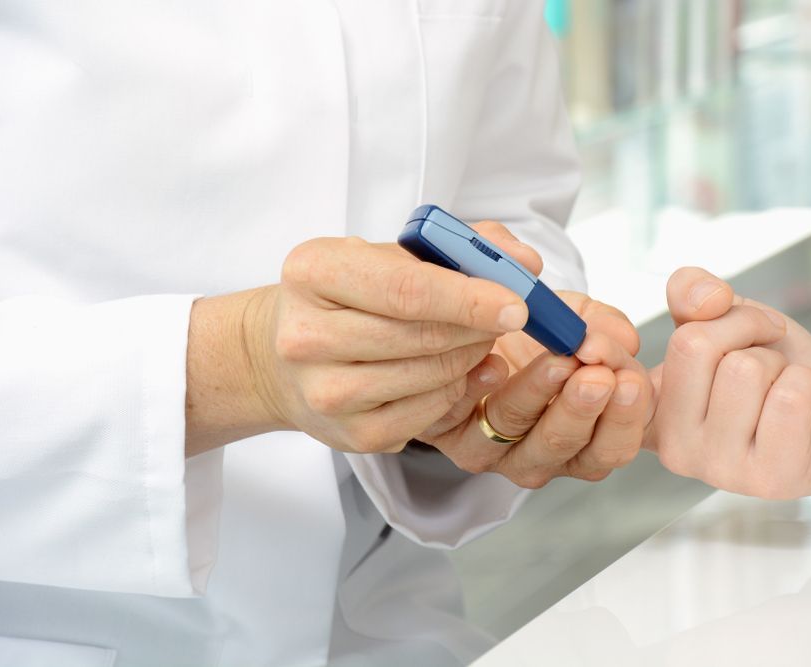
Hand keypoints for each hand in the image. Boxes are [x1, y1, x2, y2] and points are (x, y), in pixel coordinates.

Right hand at [205, 223, 542, 454]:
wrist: (285, 355)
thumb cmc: (350, 295)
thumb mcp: (390, 253)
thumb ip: (464, 246)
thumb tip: (525, 264)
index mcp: (313, 271)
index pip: (405, 289)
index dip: (469, 298)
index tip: (516, 303)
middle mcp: (306, 334)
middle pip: (420, 335)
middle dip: (478, 327)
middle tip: (509, 318)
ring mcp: (325, 390)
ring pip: (429, 376)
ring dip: (470, 358)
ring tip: (477, 340)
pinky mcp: (348, 433)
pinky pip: (427, 413)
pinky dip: (454, 391)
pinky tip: (456, 374)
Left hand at [417, 292, 652, 487]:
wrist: (477, 327)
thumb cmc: (535, 335)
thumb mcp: (579, 321)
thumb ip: (606, 328)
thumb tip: (626, 340)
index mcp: (580, 441)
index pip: (609, 448)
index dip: (625, 419)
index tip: (629, 380)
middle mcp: (535, 455)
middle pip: (563, 446)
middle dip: (583, 409)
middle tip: (596, 376)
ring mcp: (487, 448)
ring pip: (514, 430)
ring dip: (538, 393)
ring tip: (558, 361)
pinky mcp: (444, 429)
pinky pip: (457, 414)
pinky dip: (475, 387)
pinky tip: (492, 365)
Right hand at [645, 267, 810, 498]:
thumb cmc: (774, 367)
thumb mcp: (723, 315)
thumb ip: (692, 292)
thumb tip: (707, 299)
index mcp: (650, 412)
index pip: (634, 354)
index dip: (671, 332)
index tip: (684, 339)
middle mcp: (673, 450)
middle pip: (694, 345)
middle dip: (745, 331)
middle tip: (765, 355)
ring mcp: (719, 470)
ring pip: (744, 370)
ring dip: (778, 363)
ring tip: (781, 387)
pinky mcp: (769, 480)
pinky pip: (787, 397)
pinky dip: (805, 382)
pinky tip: (804, 406)